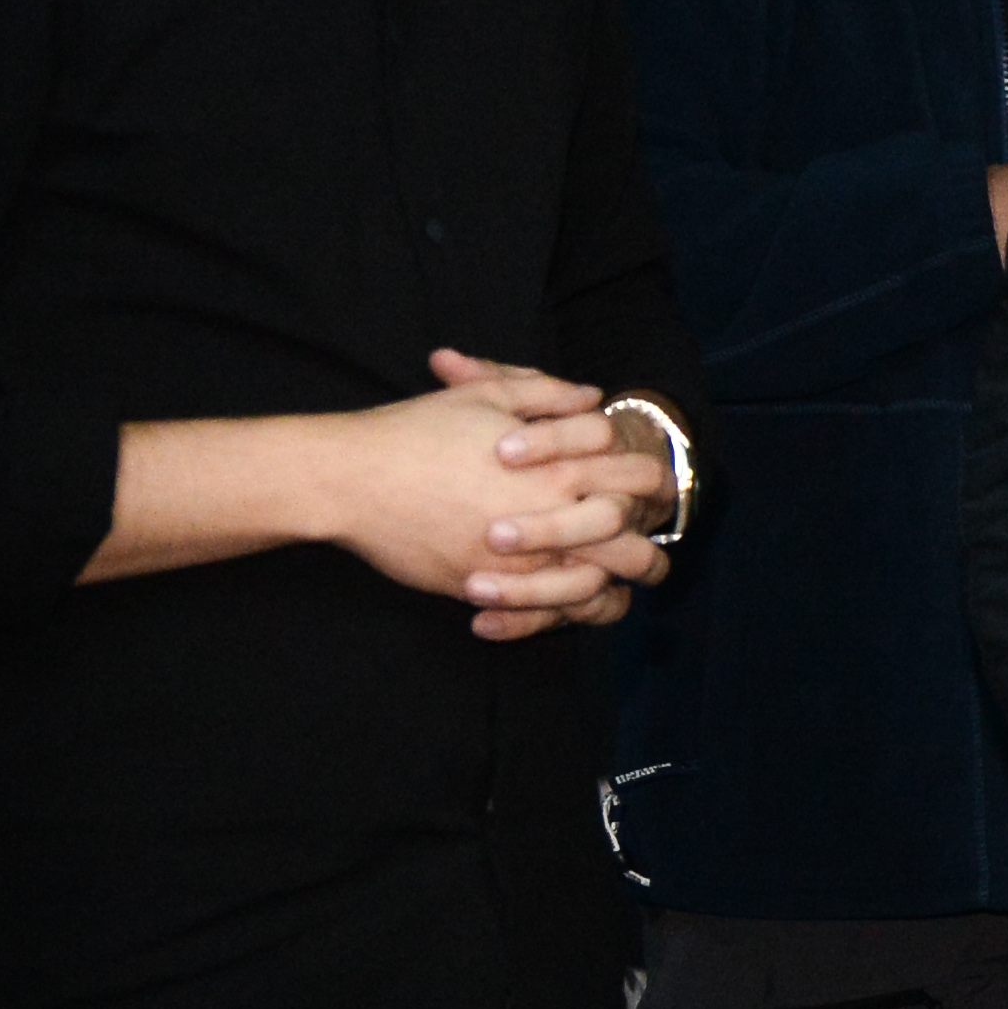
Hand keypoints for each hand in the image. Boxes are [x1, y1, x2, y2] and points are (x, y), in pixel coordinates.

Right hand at [315, 355, 669, 639]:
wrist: (351, 477)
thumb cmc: (416, 430)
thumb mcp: (485, 394)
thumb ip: (545, 392)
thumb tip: (593, 396)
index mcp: (560, 461)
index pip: (637, 474)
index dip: (655, 483)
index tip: (657, 494)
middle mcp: (549, 510)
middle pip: (630, 539)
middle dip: (651, 553)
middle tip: (654, 558)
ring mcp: (518, 555)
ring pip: (595, 588)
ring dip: (615, 593)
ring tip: (620, 595)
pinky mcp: (485, 586)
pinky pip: (540, 613)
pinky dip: (559, 616)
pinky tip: (566, 610)